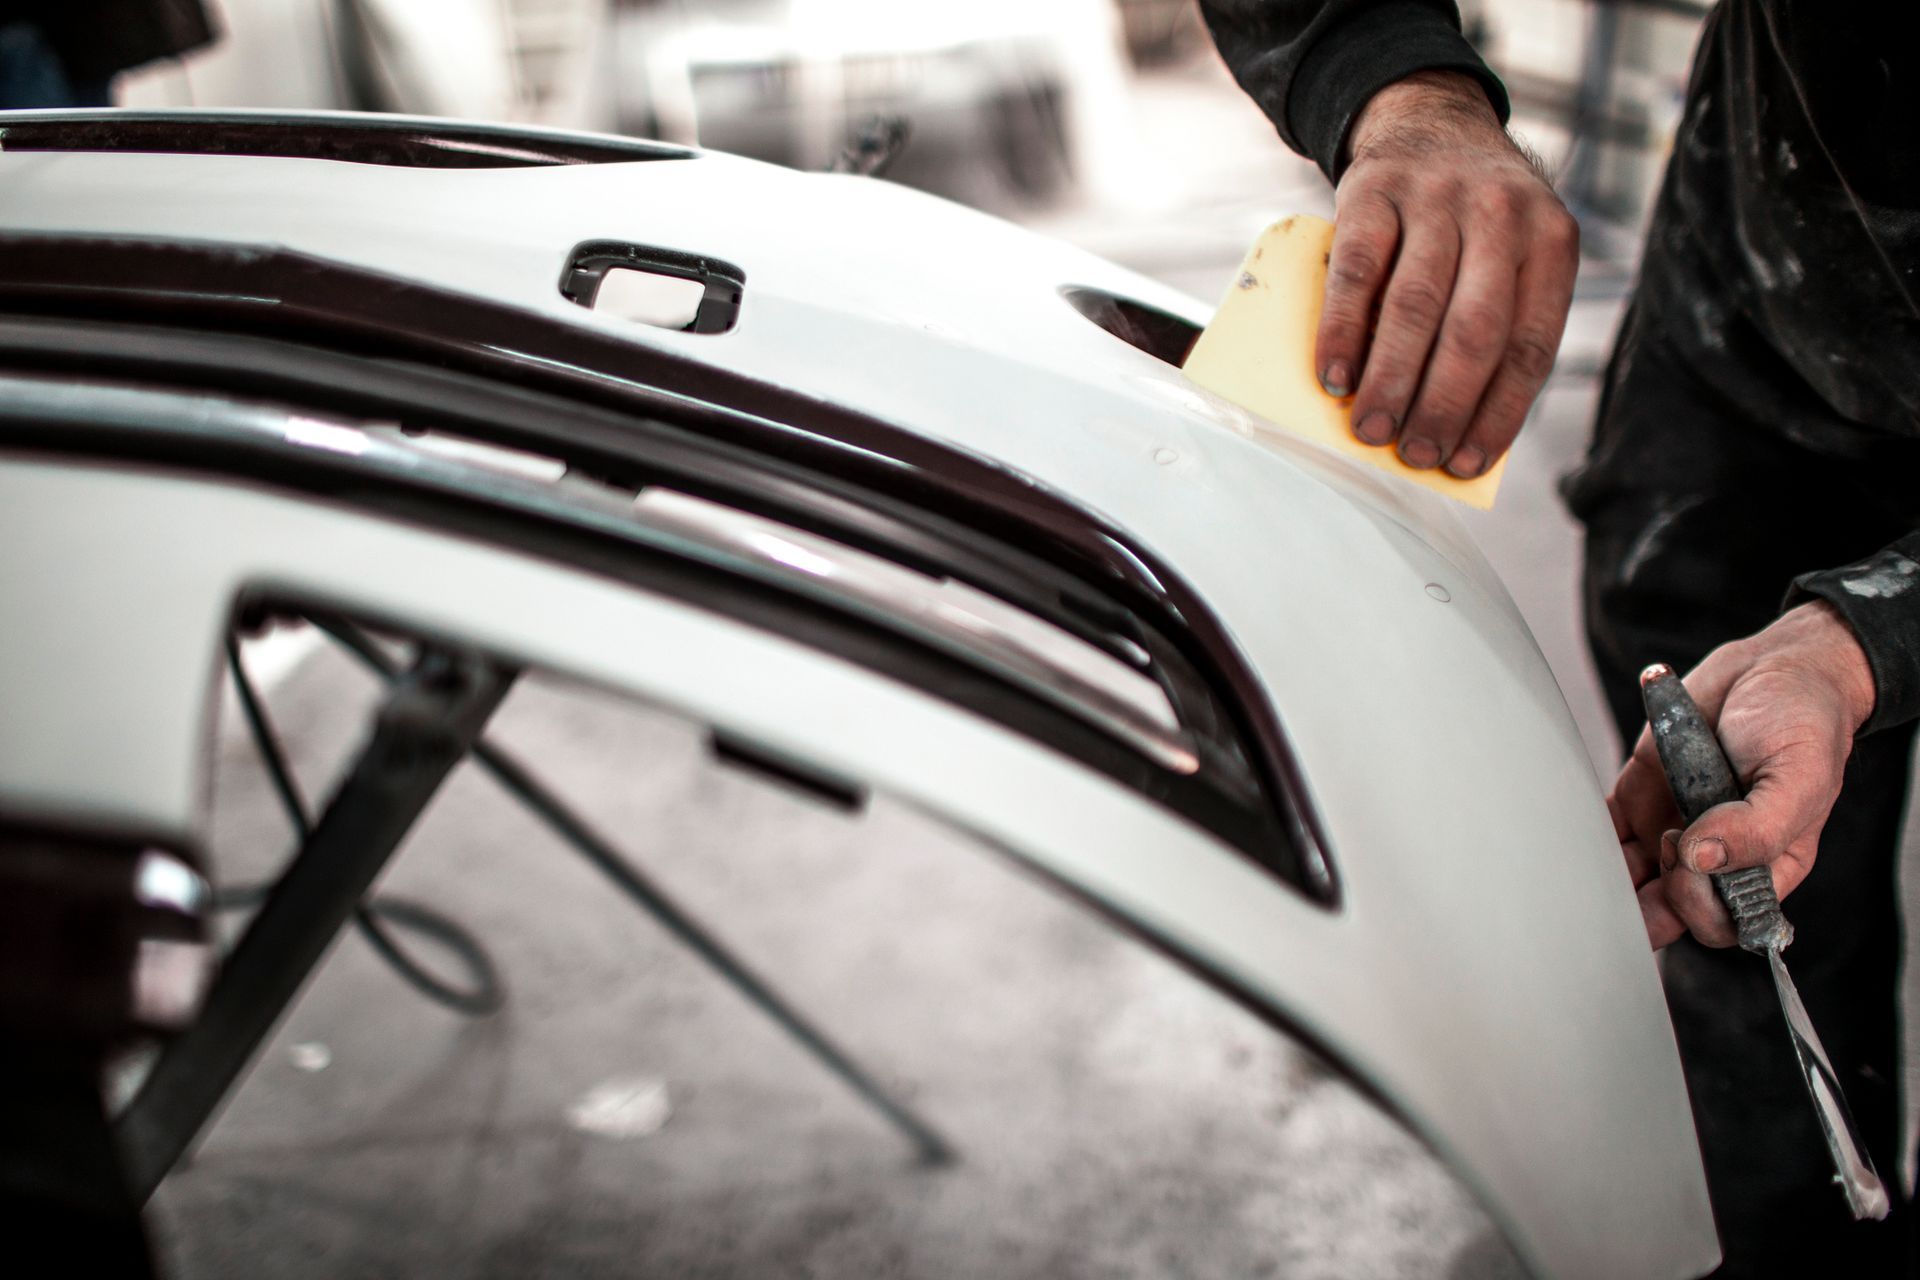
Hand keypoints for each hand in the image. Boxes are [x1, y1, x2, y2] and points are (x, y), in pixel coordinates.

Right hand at [1319, 71, 1577, 478]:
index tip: (1465, 463)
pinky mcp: (1376, 189)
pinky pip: (1357, 270)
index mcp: (1551, 241)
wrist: (1429, 121)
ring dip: (1391, 378)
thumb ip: (1493, 324)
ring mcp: (1437, 197)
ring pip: (1415, 304)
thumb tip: (1451, 424)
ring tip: (1372, 430)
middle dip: (1443, 404)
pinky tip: (1334, 375)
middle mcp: (1502, 214)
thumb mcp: (1508, 255)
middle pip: (1474, 329)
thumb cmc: (1468, 220)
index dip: (1498, 413)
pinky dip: (1342, 330)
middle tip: (1414, 454)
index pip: (1529, 345)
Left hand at [1609, 602, 1877, 948]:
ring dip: (1607, 879)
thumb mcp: (1798, 776)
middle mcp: (1713, 856)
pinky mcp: (1638, 798)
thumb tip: (1701, 859)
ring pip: (1628, 882)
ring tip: (1602, 850)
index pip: (1723, 921)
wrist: (1772, 668)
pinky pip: (1604, 833)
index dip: (1696, 905)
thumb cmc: (1801, 723)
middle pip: (1667, 912)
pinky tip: (1578, 828)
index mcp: (1762, 866)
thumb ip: (1757, 828)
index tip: (1688, 854)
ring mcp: (1671, 828)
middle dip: (1646, 901)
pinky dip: (1585, 838)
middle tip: (1656, 844)